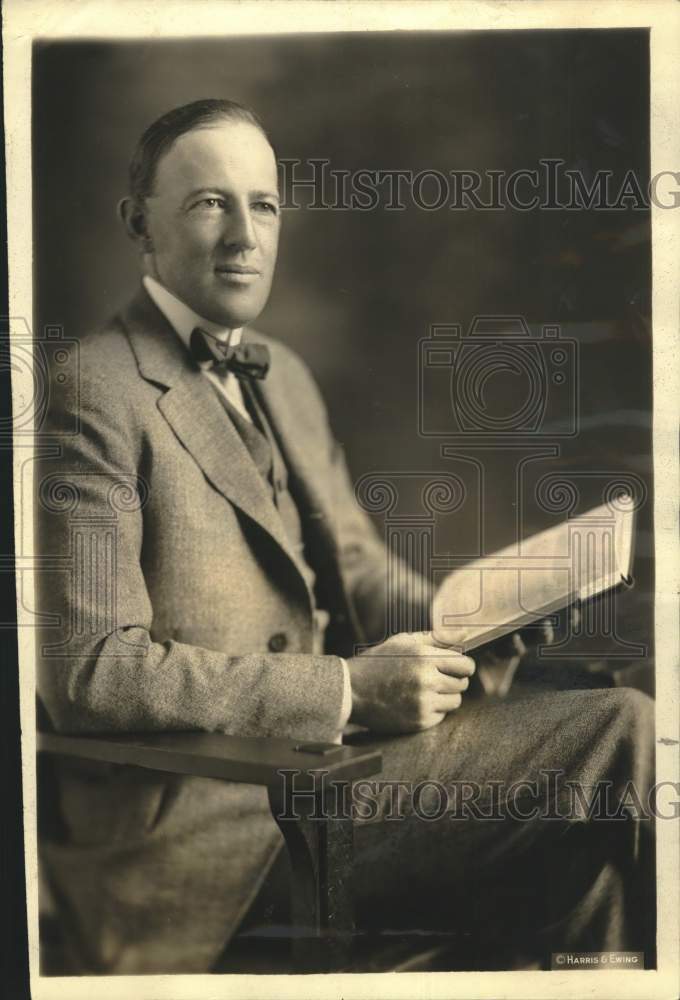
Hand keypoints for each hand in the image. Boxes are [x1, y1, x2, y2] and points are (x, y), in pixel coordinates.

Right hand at [347, 632, 475, 734]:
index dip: (463, 665)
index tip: (455, 666)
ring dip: (445, 696)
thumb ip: (436, 638)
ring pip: (455, 701)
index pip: (466, 665)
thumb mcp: (404, 641)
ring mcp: (423, 703)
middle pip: (462, 684)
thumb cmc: (378, 662)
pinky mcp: (419, 721)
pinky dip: (434, 710)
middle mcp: (426, 680)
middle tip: (435, 677)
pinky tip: (415, 702)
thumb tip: (464, 635)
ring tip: (425, 690)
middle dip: (453, 679)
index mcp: (424, 657)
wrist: (351, 690)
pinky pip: (441, 715)